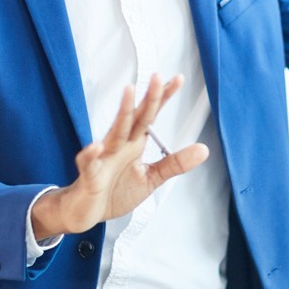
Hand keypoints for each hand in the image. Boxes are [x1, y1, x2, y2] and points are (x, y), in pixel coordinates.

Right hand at [31, 74, 209, 237]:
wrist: (85, 211)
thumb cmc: (113, 191)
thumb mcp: (150, 178)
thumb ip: (174, 163)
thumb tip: (203, 149)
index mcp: (134, 143)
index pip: (150, 115)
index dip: (162, 97)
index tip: (177, 79)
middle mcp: (119, 145)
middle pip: (135, 117)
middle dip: (147, 98)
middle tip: (157, 77)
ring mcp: (103, 157)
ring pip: (114, 132)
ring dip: (122, 113)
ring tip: (129, 93)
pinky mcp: (90, 175)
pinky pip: (89, 162)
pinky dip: (91, 153)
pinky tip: (97, 145)